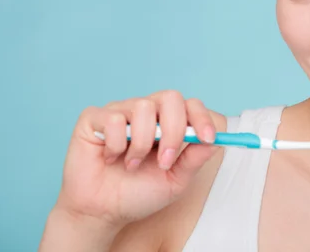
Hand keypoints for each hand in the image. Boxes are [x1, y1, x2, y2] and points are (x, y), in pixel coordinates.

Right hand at [52, 90, 217, 228]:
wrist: (102, 212)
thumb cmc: (137, 194)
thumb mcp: (174, 181)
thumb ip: (194, 159)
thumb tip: (216, 141)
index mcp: (167, 123)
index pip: (190, 105)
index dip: (201, 118)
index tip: (208, 138)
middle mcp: (145, 112)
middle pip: (170, 97)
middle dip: (174, 130)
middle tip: (166, 161)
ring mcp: (120, 112)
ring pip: (143, 107)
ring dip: (142, 143)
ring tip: (133, 165)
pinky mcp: (94, 118)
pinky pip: (113, 118)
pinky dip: (116, 144)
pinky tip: (111, 158)